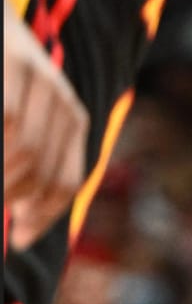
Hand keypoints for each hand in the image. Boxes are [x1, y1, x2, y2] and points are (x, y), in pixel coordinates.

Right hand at [4, 0, 86, 246]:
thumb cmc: (1, 73)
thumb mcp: (22, 111)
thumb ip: (27, 155)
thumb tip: (19, 214)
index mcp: (71, 118)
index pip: (65, 181)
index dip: (42, 218)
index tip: (18, 240)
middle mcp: (63, 100)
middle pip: (41, 171)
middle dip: (12, 200)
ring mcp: (39, 80)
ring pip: (22, 150)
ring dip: (5, 176)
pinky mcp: (13, 63)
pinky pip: (8, 120)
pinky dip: (0, 145)